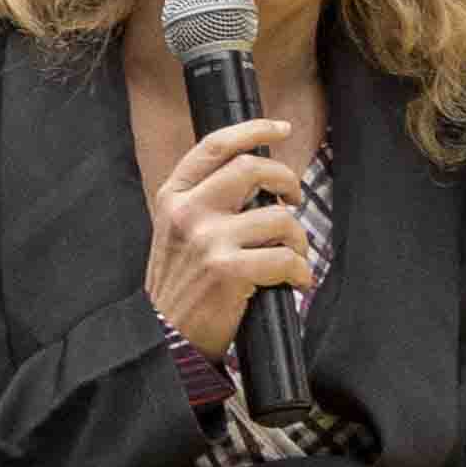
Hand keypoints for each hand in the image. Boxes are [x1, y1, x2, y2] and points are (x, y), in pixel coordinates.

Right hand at [145, 117, 308, 356]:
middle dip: (287, 181)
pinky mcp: (227, 269)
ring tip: (293, 256)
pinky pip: (284, 258)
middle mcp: (188, 211)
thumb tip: (258, 180)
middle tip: (293, 199)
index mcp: (173, 197)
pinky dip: (299, 271)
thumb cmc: (180, 286)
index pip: (215, 146)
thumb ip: (204, 201)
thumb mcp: (176, 232)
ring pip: (278, 218)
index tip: (281, 129)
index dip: (254, 129)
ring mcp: (207, 239)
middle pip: (252, 168)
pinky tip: (295, 281)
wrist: (166, 337)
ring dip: (298, 239)